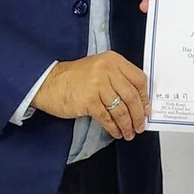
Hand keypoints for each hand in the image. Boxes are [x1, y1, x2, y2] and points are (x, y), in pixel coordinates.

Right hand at [32, 51, 148, 138]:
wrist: (48, 82)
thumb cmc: (74, 77)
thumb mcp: (99, 68)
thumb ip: (118, 79)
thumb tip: (137, 101)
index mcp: (113, 60)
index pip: (138, 79)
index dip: (144, 97)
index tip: (146, 109)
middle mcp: (107, 69)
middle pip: (131, 96)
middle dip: (138, 115)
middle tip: (140, 125)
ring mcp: (97, 84)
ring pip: (120, 109)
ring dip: (127, 124)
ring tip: (129, 132)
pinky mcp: (88, 100)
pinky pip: (107, 117)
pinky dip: (113, 127)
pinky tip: (116, 132)